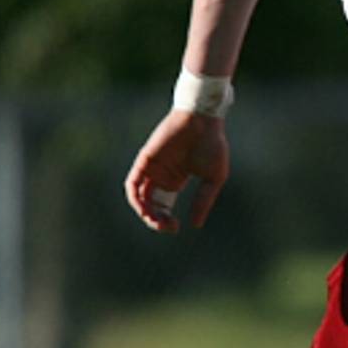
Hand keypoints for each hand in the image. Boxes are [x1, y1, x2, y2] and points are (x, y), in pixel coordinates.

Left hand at [124, 109, 229, 232]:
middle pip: (151, 204)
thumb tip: (195, 224)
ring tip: (155, 222)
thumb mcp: (213, 178)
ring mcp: (152, 168)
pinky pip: (133, 183)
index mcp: (175, 179)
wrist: (203, 120)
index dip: (166, 220)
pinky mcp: (145, 160)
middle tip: (168, 227)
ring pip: (139, 197)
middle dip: (156, 220)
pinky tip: (145, 208)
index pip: (164, 206)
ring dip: (145, 212)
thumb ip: (204, 200)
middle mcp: (161, 175)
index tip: (177, 227)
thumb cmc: (213, 145)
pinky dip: (136, 198)